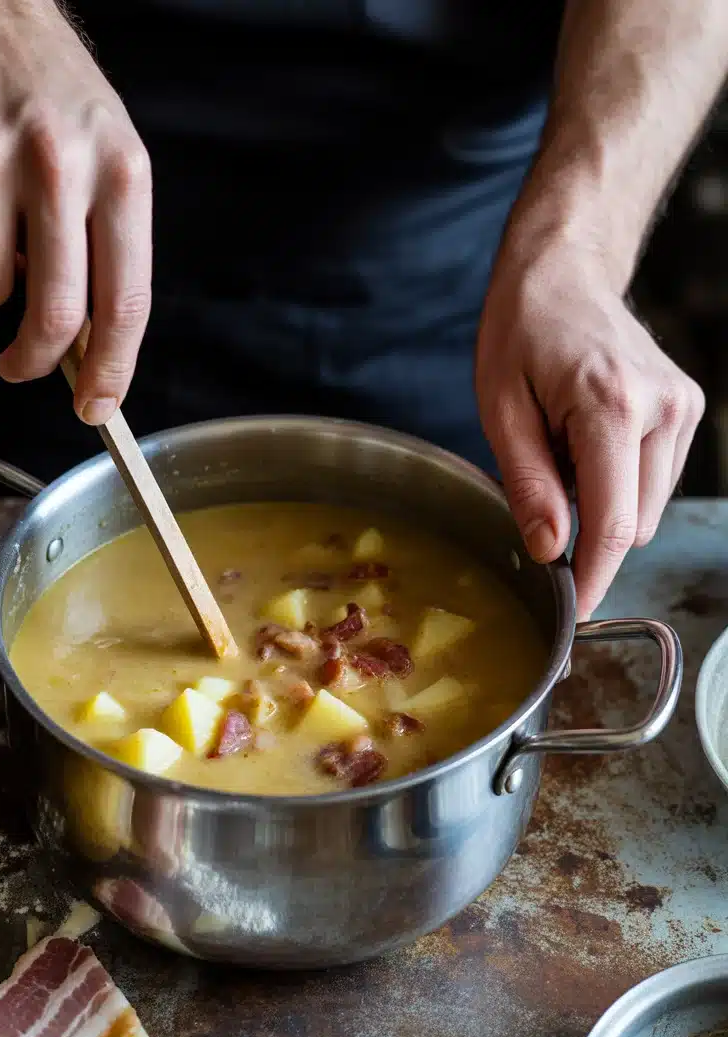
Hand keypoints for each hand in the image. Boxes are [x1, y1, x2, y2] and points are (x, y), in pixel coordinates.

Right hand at [0, 0, 150, 424]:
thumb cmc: (64, 105)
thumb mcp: (117, 166)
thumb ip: (111, 255)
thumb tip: (91, 348)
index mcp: (121, 177)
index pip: (123, 302)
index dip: (111, 370)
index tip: (98, 407)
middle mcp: (59, 168)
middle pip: (53, 314)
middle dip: (38, 362)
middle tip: (26, 367)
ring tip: (4, 239)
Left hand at [476, 242, 704, 619]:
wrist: (564, 273)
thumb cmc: (522, 333)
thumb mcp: (500, 410)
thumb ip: (528, 485)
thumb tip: (550, 552)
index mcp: (610, 406)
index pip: (613, 523)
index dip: (593, 577)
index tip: (573, 613)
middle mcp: (662, 409)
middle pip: (633, 524)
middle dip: (587, 530)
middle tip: (542, 480)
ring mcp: (682, 408)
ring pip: (646, 509)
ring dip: (603, 503)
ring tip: (565, 447)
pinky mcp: (687, 410)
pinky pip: (653, 481)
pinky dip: (618, 481)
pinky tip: (588, 441)